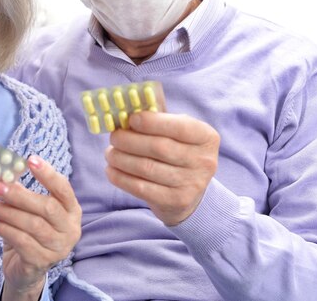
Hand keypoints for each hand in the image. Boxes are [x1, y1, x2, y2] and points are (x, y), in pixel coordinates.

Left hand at [0, 155, 81, 300]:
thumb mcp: (29, 210)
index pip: (63, 188)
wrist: (25, 270)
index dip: (48, 174)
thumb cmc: (28, 233)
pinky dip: (4, 229)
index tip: (30, 160)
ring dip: (7, 212)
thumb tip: (5, 171)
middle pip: (47, 207)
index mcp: (71, 211)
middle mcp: (70, 229)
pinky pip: (22, 242)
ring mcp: (58, 248)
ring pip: (33, 225)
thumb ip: (22, 191)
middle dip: (20, 195)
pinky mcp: (42, 262)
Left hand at [105, 111, 218, 225]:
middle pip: (159, 147)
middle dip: (130, 140)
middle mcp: (204, 161)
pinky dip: (121, 178)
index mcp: (206, 138)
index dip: (152, 122)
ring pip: (147, 168)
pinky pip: (142, 188)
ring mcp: (192, 184)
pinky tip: (111, 170)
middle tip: (114, 137)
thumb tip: (125, 115)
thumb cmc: (177, 153)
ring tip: (110, 153)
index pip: (179, 127)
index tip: (131, 119)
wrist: (188, 193)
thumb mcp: (176, 134)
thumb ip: (158, 122)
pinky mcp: (176, 201)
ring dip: (121, 158)